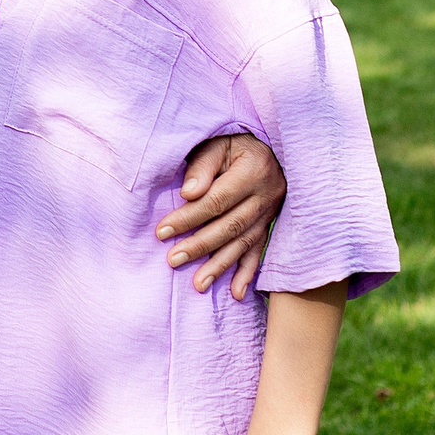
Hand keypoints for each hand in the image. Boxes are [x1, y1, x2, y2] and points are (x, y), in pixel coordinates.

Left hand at [158, 132, 283, 300]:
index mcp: (253, 170)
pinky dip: (247, 273)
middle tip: (173, 260)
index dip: (189, 217)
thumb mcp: (219, 142)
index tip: (162, 231)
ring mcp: (271, 212)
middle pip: (229, 225)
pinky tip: (236, 293)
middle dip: (199, 245)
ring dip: (220, 266)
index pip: (216, 200)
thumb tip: (188, 193)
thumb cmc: (234, 142)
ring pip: (243, 243)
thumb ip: (203, 165)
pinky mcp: (271, 224)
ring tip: (198, 285)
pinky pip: (260, 251)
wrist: (271, 146)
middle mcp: (267, 194)